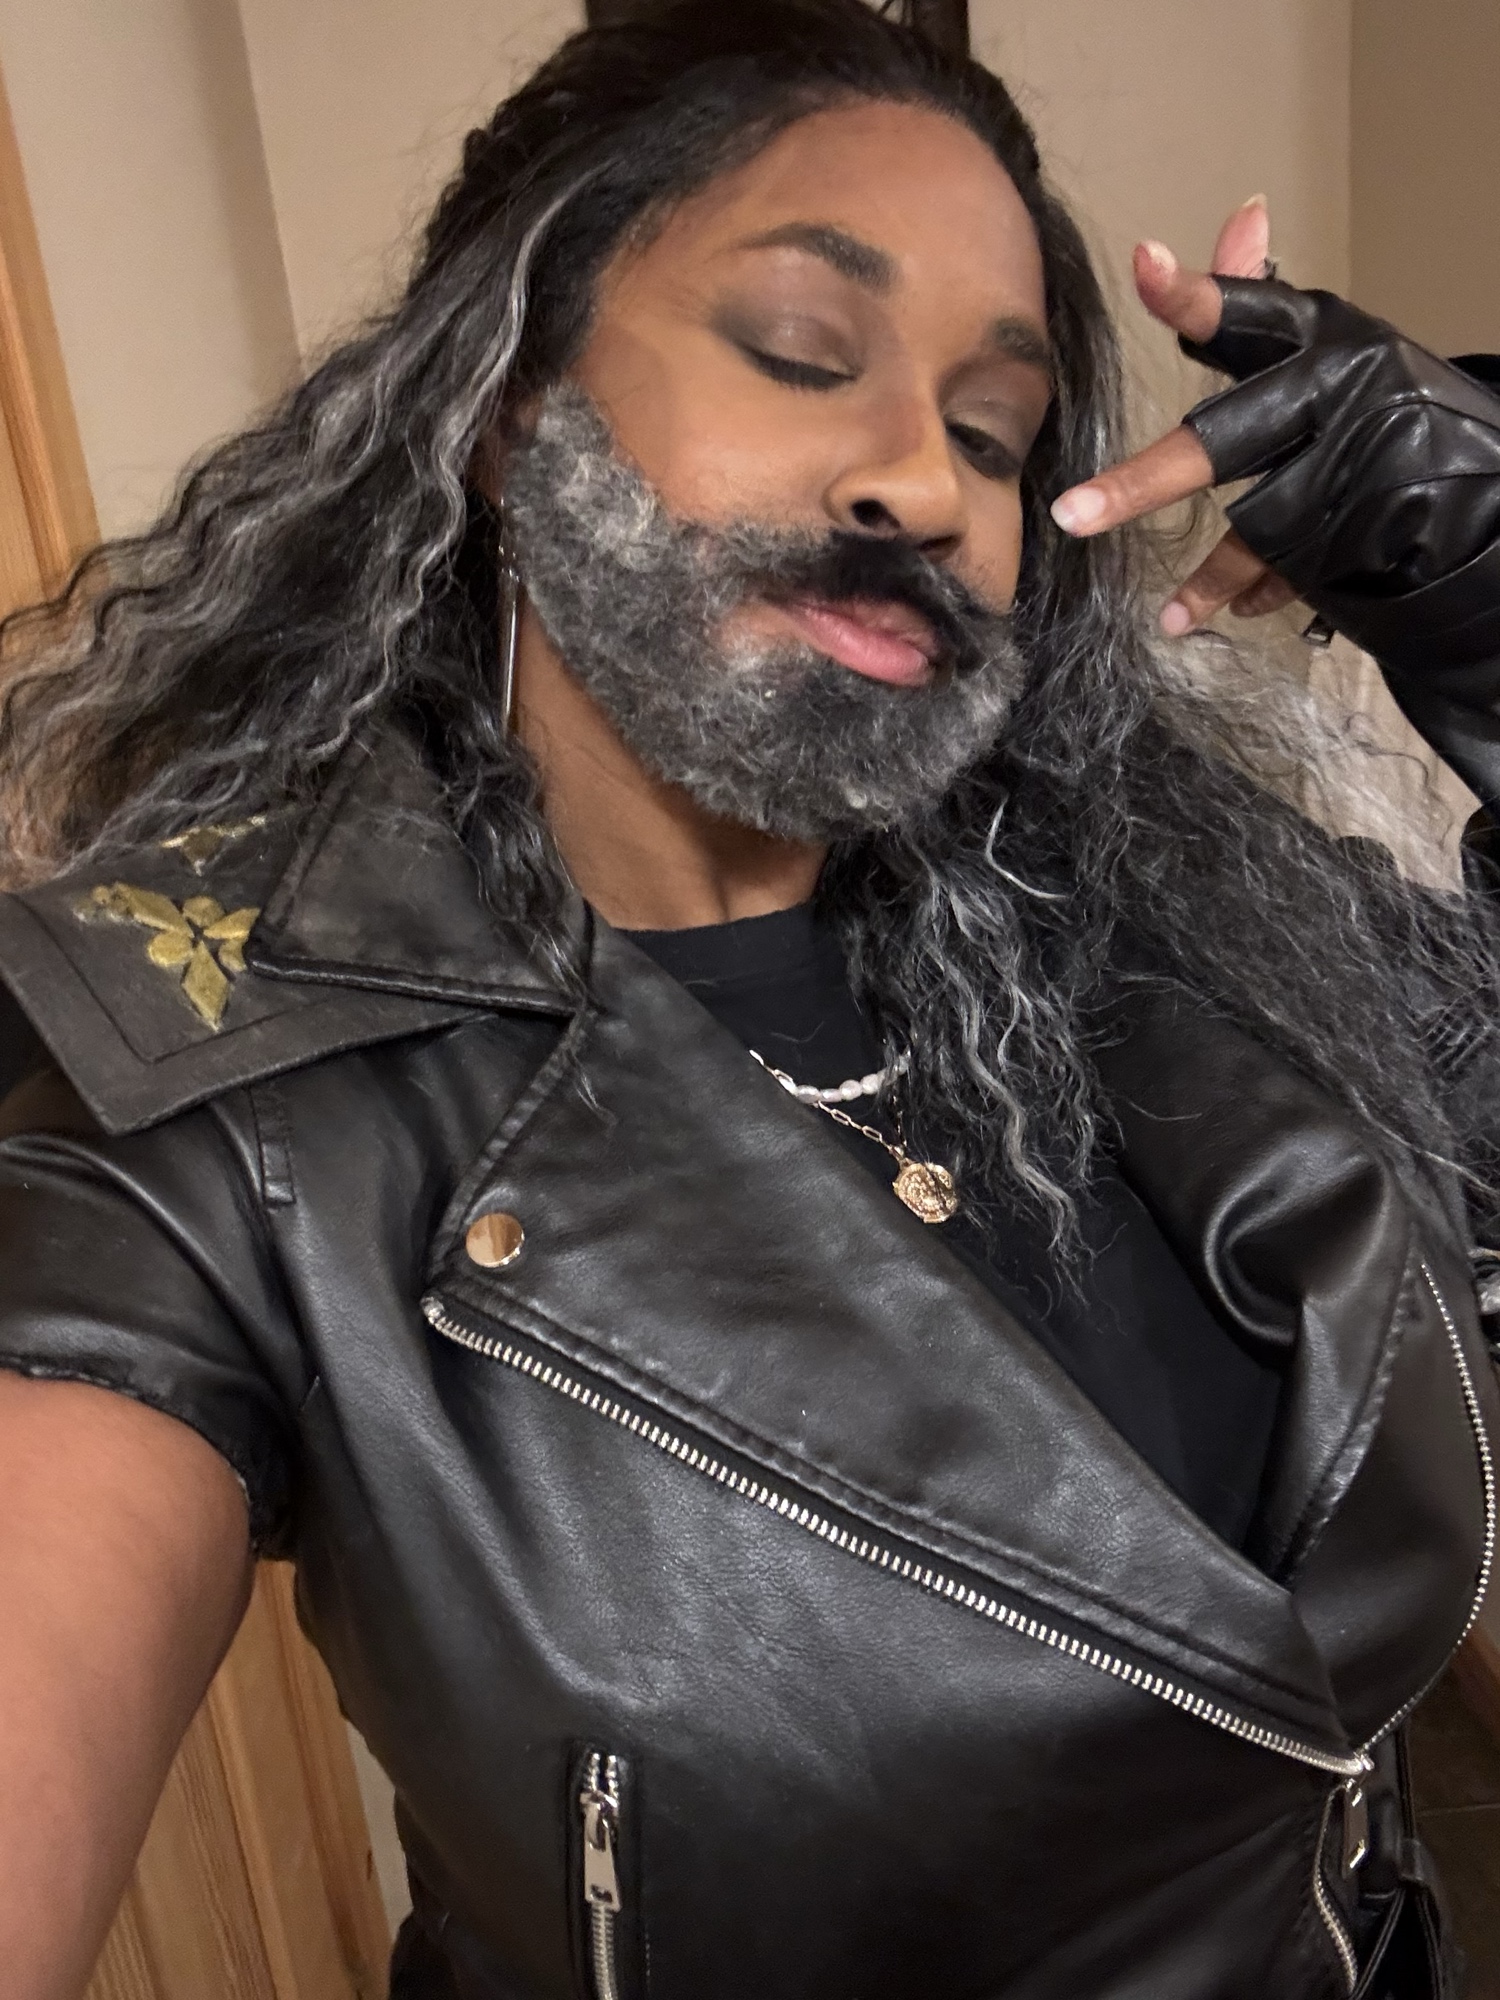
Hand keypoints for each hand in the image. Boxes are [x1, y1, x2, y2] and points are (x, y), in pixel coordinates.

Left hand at [1049, 200, 1499, 672]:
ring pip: (1254, 529)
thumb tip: (1243, 213)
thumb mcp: (1327, 345)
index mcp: (1319, 338)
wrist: (1477, 482)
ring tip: (1171, 617)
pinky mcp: (1365, 531)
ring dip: (1209, 579)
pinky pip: (1295, 570)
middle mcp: (1333, 395)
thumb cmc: (1376, 405)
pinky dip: (1263, 593)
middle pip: (1220, 444)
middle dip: (1142, 484)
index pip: (1244, 314)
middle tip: (1071, 515)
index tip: (1145, 264)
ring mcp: (1351, 468)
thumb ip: (1262, 300)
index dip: (1193, 294)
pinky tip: (1233, 612)